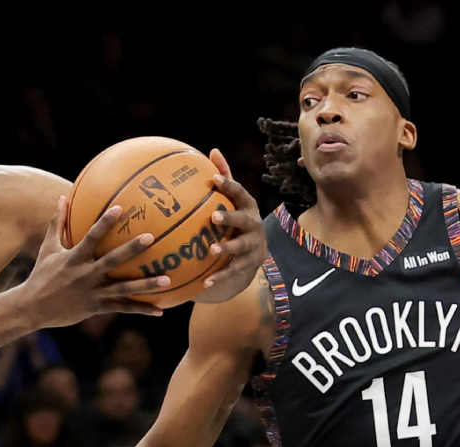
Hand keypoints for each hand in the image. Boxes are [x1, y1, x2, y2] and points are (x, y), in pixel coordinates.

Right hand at [18, 196, 169, 327]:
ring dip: (145, 285)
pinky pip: (122, 308)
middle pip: (112, 261)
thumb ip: (57, 223)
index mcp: (74, 258)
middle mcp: (85, 275)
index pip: (91, 237)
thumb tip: (62, 198)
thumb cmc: (41, 275)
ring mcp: (92, 293)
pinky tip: (160, 310)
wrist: (32, 308)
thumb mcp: (48, 248)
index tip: (120, 208)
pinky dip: (141, 309)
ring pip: (123, 288)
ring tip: (168, 280)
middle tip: (151, 238)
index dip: (105, 222)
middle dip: (131, 249)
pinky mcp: (96, 307)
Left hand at [194, 149, 265, 302]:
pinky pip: (234, 271)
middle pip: (245, 220)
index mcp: (247, 207)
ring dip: (227, 248)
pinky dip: (220, 277)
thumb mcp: (232, 201)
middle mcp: (254, 225)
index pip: (239, 193)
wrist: (252, 255)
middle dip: (231, 218)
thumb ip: (224, 178)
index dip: (228, 185)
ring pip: (241, 247)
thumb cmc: (236, 220)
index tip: (214, 178)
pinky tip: (205, 283)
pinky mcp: (249, 265)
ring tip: (211, 250)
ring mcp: (253, 246)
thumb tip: (213, 150)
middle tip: (214, 217)